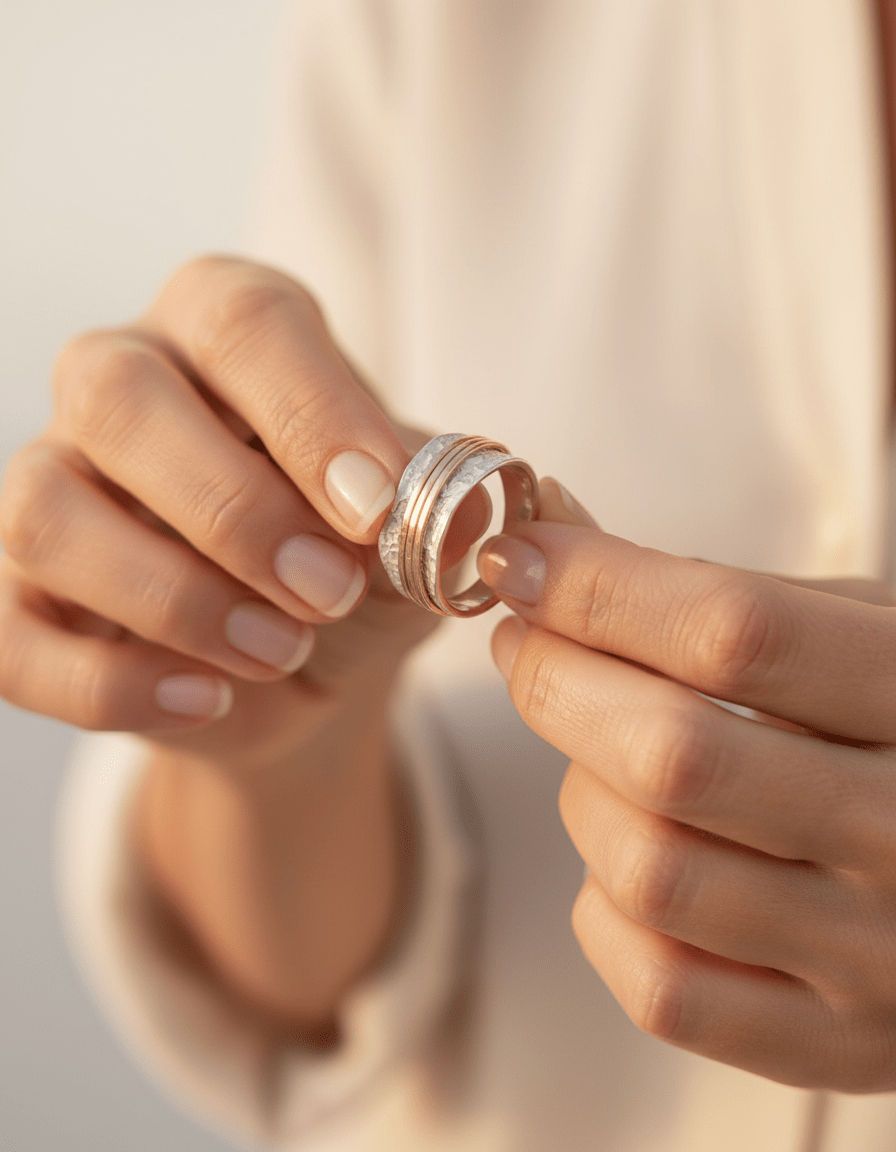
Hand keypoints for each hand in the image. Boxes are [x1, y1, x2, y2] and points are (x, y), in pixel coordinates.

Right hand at [0, 256, 480, 770]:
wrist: (305, 666)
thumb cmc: (360, 568)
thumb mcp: (417, 533)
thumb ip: (445, 511)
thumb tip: (484, 511)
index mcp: (225, 333)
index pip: (246, 322)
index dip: (313, 412)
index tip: (377, 509)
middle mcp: (119, 385)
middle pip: (120, 396)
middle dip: (236, 510)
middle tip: (330, 590)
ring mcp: (51, 485)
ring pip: (45, 511)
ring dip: (176, 597)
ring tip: (280, 649)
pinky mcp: (17, 595)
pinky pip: (9, 634)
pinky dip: (113, 685)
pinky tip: (206, 701)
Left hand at [479, 480, 895, 1090]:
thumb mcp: (857, 632)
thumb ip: (711, 591)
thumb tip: (547, 537)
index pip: (731, 633)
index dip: (597, 587)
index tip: (517, 558)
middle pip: (671, 754)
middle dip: (556, 681)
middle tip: (525, 643)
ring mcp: (877, 959)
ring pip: (647, 870)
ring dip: (583, 795)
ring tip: (598, 755)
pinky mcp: (832, 1048)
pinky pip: (658, 985)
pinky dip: (605, 909)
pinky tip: (630, 858)